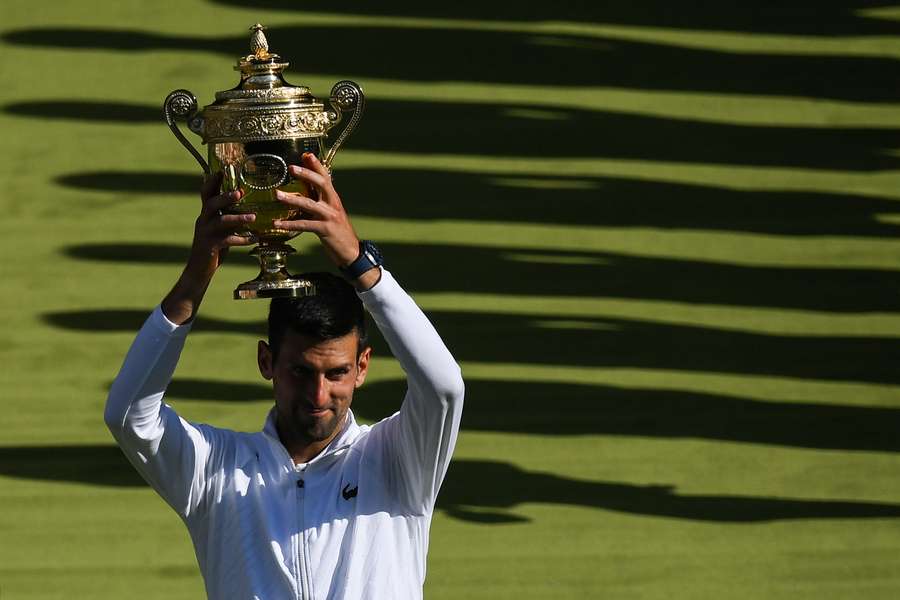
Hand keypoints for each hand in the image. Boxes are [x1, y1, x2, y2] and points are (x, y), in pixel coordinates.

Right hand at [188, 171, 256, 273]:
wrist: (199, 270)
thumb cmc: (214, 247)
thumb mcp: (219, 229)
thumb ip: (227, 217)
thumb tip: (246, 208)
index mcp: (205, 215)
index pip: (205, 194)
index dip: (211, 182)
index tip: (221, 171)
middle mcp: (203, 221)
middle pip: (210, 204)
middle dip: (225, 196)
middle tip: (240, 192)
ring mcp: (205, 234)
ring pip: (220, 221)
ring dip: (237, 218)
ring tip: (253, 216)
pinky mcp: (210, 247)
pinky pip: (227, 241)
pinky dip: (242, 239)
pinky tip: (255, 239)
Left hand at [273, 153, 359, 267]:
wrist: (351, 251)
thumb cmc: (338, 231)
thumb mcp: (330, 212)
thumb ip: (319, 200)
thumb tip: (306, 188)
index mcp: (333, 198)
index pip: (326, 177)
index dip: (316, 165)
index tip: (306, 154)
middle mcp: (333, 204)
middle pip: (321, 184)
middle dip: (306, 174)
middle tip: (292, 167)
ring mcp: (330, 216)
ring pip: (310, 203)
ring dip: (292, 199)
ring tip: (277, 194)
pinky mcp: (325, 229)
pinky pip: (304, 224)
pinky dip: (289, 224)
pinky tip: (277, 224)